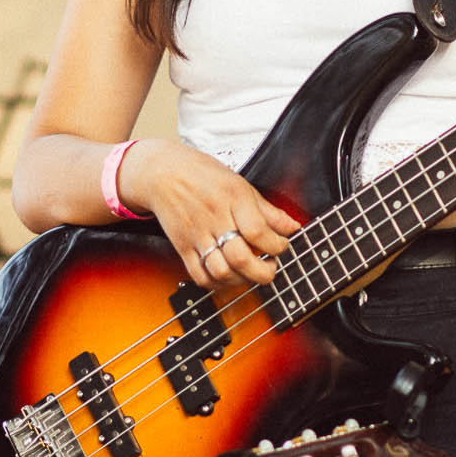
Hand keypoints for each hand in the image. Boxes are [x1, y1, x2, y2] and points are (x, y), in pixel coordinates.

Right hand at [123, 139, 301, 288]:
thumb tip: (293, 227)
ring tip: (250, 272)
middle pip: (240, 258)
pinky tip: (229, 276)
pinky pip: (200, 275)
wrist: (162, 173)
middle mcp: (214, 218)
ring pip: (220, 271)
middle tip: (271, 268)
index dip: (277, 245)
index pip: (259, 232)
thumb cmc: (204, 175)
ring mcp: (197, 235)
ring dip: (241, 280)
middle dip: (263, 272)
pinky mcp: (183, 247)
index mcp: (233, 198)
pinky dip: (217, 284)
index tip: (282, 245)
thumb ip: (267, 210)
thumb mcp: (241, 184)